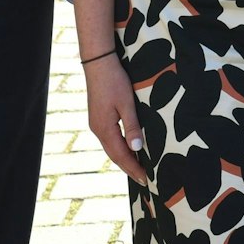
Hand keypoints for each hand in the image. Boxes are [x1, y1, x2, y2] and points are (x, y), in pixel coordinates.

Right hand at [82, 53, 147, 183]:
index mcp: (105, 129)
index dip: (134, 169)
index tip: (146, 180)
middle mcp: (98, 130)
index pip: (121, 156)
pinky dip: (120, 148)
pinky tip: (128, 148)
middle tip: (145, 180)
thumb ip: (132, 126)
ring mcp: (97, 124)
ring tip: (139, 168)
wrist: (98, 63)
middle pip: (115, 155)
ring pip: (112, 147)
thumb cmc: (114, 81)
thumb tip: (137, 148)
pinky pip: (110, 139)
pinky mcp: (99, 117)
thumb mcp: (127, 103)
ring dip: (125, 159)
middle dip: (130, 168)